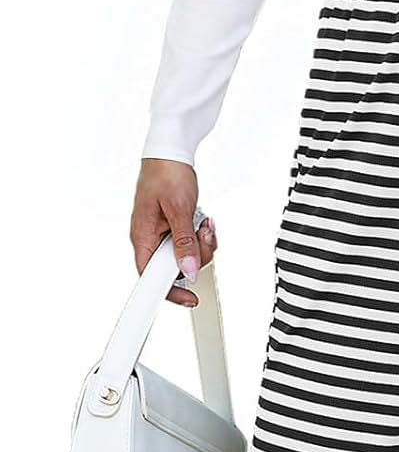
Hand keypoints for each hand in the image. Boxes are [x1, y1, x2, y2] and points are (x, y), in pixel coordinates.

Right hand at [130, 159, 217, 306]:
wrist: (169, 152)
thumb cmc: (166, 173)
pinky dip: (200, 237)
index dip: (169, 292)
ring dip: (201, 244)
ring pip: (185, 257)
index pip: (150, 278)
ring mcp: (161, 235)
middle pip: (175, 268)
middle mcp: (150, 239)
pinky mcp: (172, 230)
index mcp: (142, 237)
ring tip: (203, 224)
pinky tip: (202, 222)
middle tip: (202, 235)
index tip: (188, 299)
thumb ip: (183, 242)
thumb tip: (188, 269)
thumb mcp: (179, 209)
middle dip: (196, 256)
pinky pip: (189, 244)